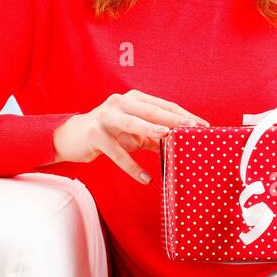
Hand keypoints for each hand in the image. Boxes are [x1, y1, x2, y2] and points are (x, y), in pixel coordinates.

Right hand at [52, 89, 209, 183]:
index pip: (164, 105)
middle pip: (151, 110)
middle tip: (191, 127)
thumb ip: (156, 135)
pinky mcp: (94, 135)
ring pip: (132, 123)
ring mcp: (106, 117)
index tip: (202, 125)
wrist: (74, 136)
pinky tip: (145, 178)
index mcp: (134, 98)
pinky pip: (116, 152)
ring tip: (167, 137)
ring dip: (150, 129)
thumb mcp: (135, 132)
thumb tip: (182, 146)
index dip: (183, 115)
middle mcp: (120, 103)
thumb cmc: (111, 132)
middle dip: (173, 119)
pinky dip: (131, 166)